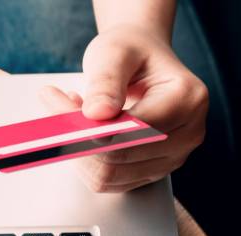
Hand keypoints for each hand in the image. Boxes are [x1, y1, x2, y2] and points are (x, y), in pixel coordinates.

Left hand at [40, 25, 207, 192]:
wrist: (141, 57)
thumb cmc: (131, 51)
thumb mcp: (114, 52)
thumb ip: (106, 81)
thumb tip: (97, 115)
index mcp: (186, 101)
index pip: (129, 131)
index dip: (85, 124)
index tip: (53, 100)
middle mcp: (187, 134)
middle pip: (116, 159)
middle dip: (75, 136)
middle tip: (52, 103)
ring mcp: (172, 157)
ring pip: (107, 175)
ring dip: (76, 149)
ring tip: (69, 112)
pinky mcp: (152, 170)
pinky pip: (107, 181)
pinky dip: (84, 159)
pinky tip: (81, 130)